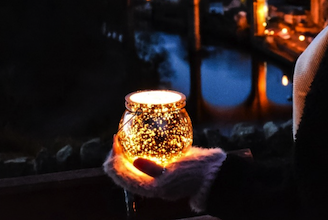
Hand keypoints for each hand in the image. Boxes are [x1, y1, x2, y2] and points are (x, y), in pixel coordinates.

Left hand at [103, 135, 225, 211]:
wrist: (213, 176)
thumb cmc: (195, 172)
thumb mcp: (175, 169)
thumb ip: (154, 169)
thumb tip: (135, 161)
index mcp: (150, 189)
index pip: (122, 176)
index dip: (114, 158)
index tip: (116, 140)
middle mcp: (150, 187)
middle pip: (123, 174)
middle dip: (116, 156)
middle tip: (117, 138)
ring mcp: (157, 182)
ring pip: (132, 171)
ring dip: (125, 157)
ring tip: (124, 142)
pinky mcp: (164, 175)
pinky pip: (143, 168)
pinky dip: (137, 157)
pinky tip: (140, 146)